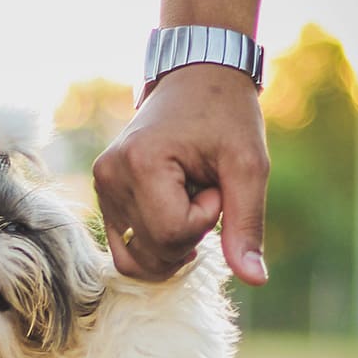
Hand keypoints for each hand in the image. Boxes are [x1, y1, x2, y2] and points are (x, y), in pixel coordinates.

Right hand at [92, 64, 269, 284]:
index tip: (214, 183)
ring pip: (136, 259)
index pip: (173, 233)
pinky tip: (174, 214)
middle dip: (190, 233)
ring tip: (187, 199)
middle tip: (202, 187)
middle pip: (154, 252)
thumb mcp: (249, 166)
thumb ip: (248, 224)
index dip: (206, 219)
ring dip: (173, 242)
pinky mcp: (104, 195)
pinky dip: (156, 244)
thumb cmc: (227, 115)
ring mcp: (102, 187)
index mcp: (140, 162)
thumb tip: (255, 280)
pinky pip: (125, 249)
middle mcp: (110, 176)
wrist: (197, 77)